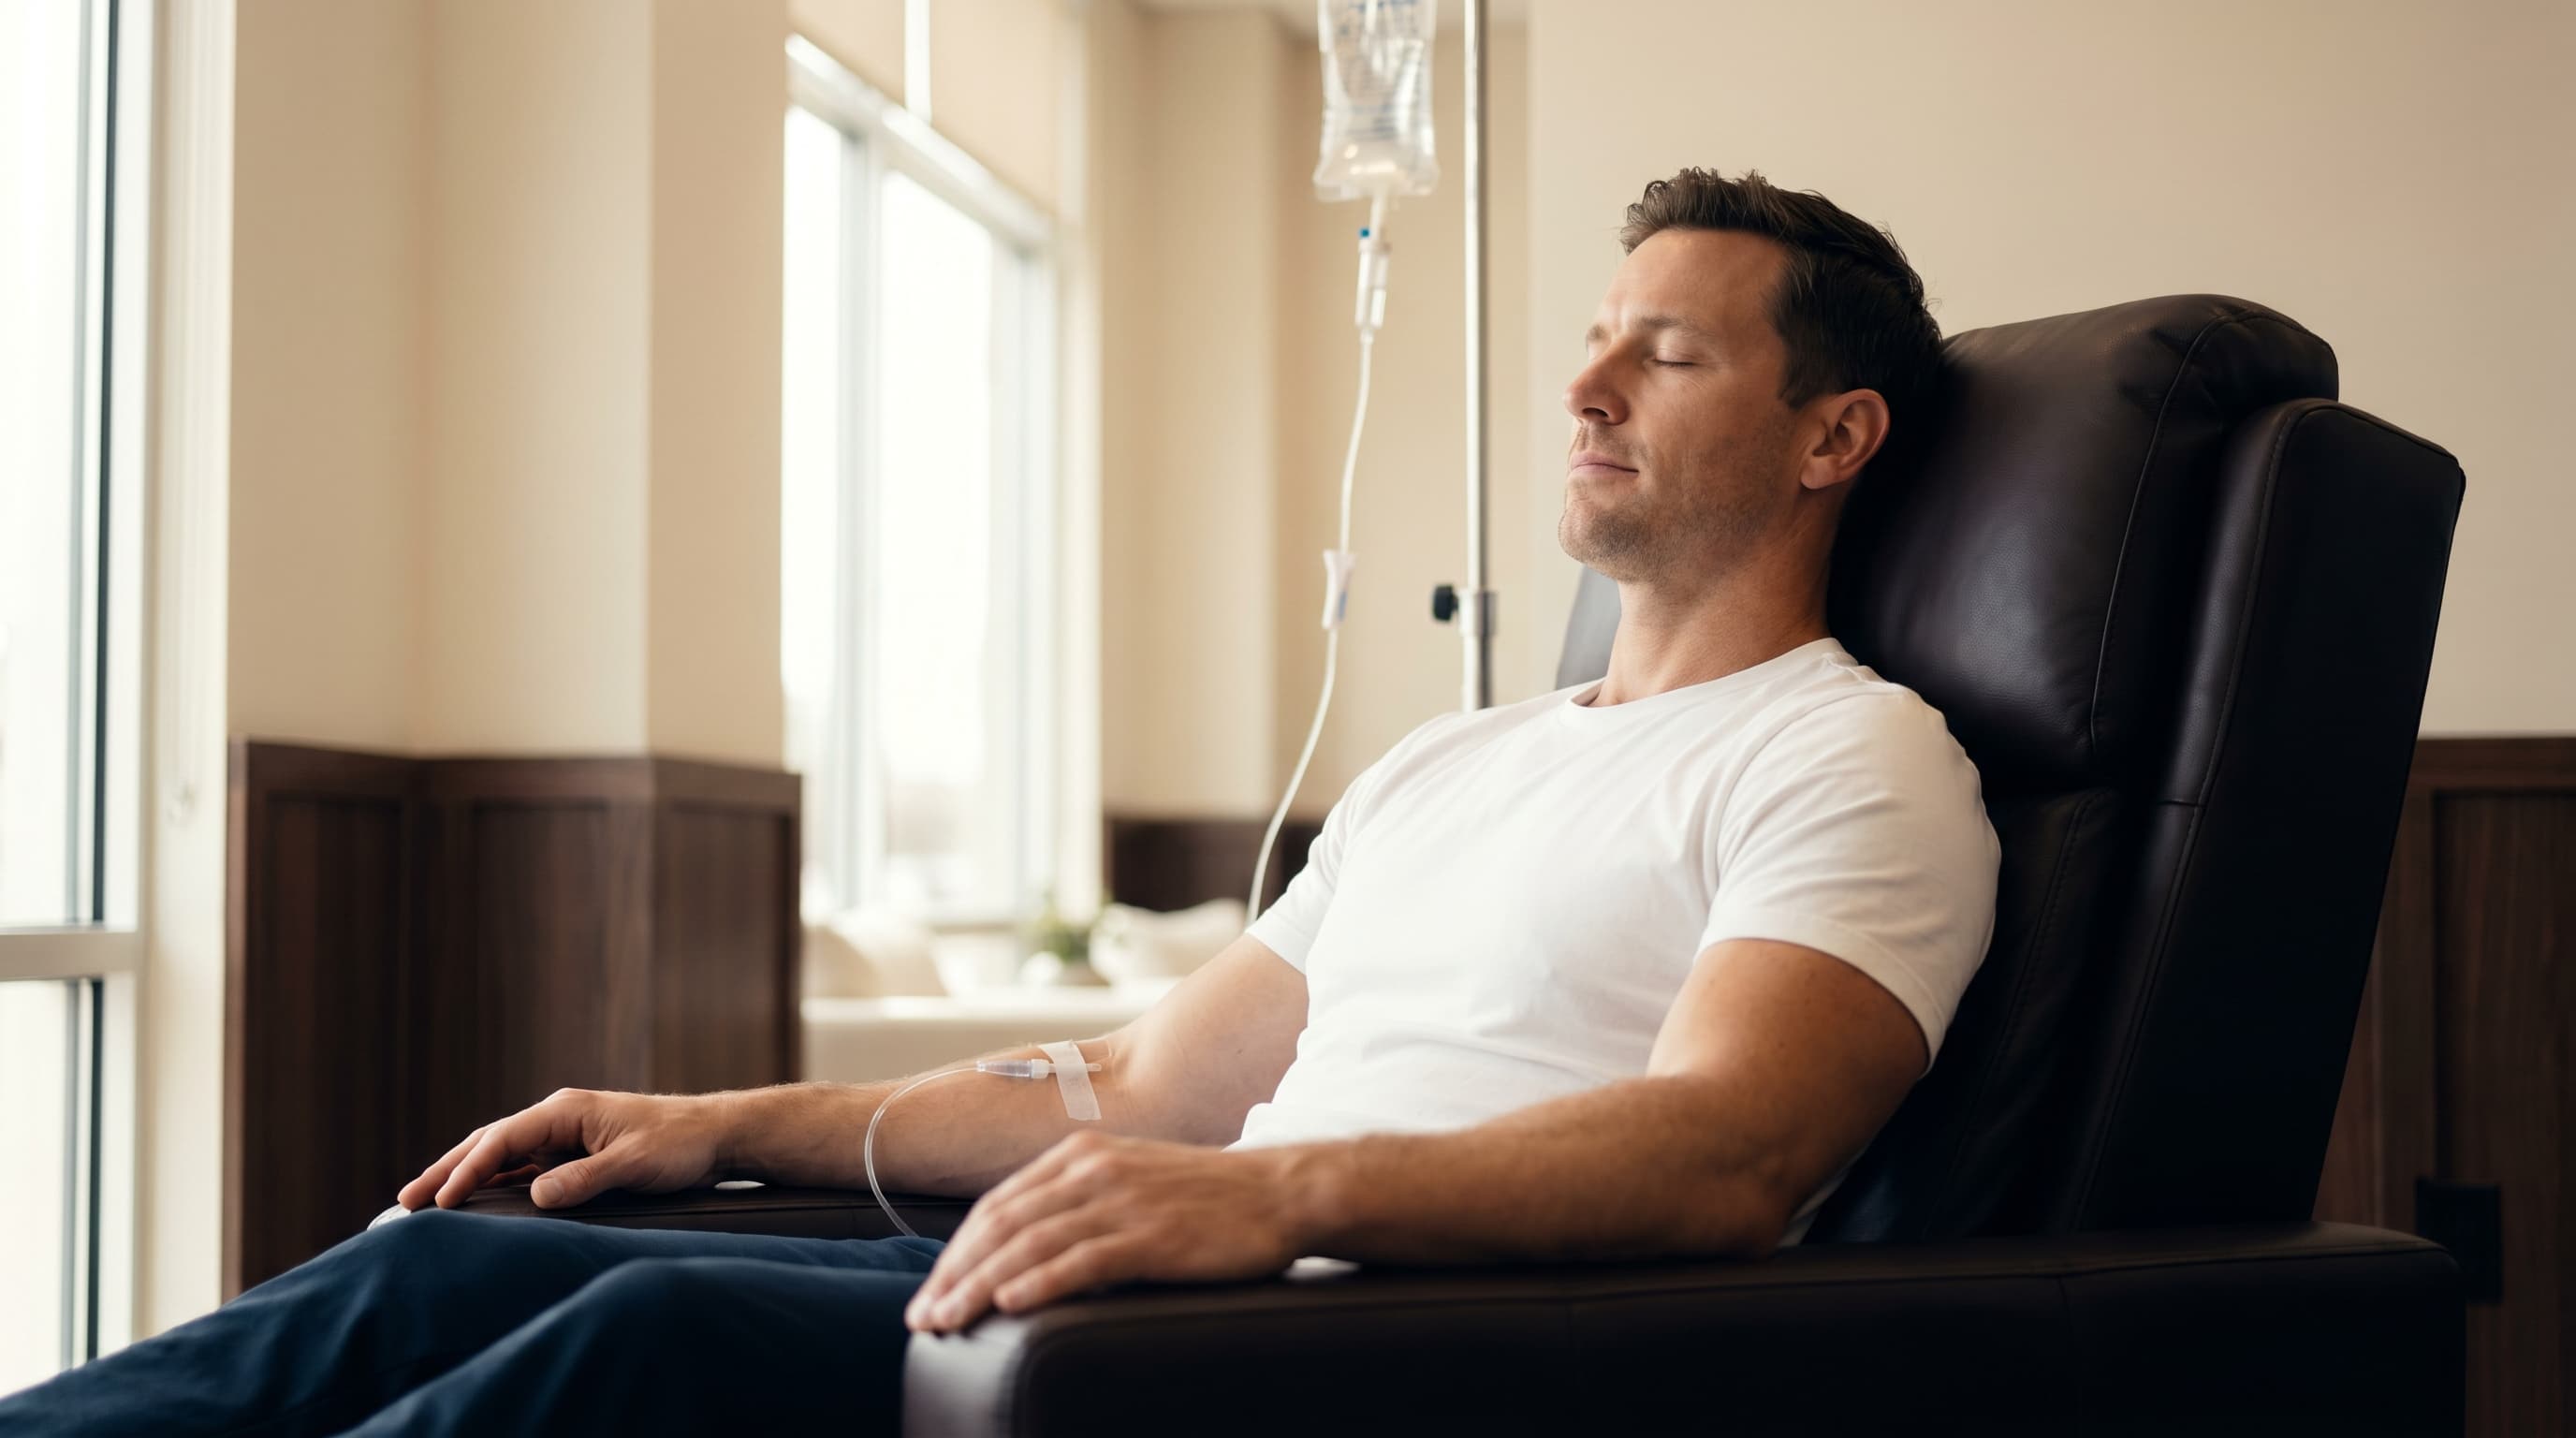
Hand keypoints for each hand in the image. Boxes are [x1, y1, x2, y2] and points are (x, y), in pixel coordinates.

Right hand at [397, 1087, 732, 1210]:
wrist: (714, 1135)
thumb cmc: (679, 1142)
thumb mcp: (634, 1163)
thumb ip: (585, 1180)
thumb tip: (537, 1196)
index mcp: (565, 1111)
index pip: (502, 1140)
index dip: (467, 1170)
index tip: (441, 1200)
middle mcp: (558, 1119)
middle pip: (489, 1143)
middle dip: (447, 1170)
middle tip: (405, 1201)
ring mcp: (564, 1136)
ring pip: (501, 1157)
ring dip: (465, 1178)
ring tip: (426, 1203)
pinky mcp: (573, 1154)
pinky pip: (523, 1169)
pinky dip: (494, 1184)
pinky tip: (475, 1204)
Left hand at [904, 1130, 1316, 1333]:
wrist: (1281, 1191)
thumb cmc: (1207, 1198)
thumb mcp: (1131, 1181)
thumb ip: (1081, 1202)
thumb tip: (1028, 1247)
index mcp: (1082, 1156)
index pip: (999, 1206)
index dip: (957, 1252)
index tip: (931, 1291)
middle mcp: (1093, 1171)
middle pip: (1002, 1226)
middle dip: (955, 1274)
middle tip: (923, 1318)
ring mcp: (1122, 1201)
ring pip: (1030, 1245)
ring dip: (980, 1286)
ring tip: (948, 1319)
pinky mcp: (1152, 1235)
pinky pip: (1082, 1260)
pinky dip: (1040, 1282)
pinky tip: (1009, 1304)